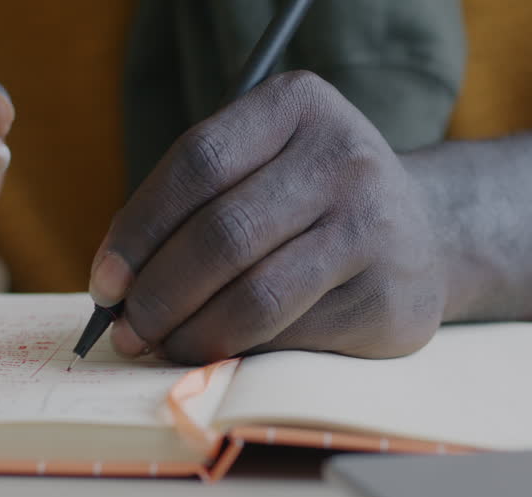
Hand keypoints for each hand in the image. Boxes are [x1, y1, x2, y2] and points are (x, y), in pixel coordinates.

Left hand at [89, 71, 446, 364]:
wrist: (425, 236)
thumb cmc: (313, 202)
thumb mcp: (265, 166)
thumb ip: (198, 203)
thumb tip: (117, 286)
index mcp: (300, 106)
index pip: (199, 163)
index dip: (139, 229)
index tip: (106, 282)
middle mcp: (345, 157)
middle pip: (223, 234)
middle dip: (159, 295)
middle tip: (128, 331)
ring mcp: (374, 228)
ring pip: (257, 296)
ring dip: (193, 334)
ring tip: (163, 348)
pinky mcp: (388, 298)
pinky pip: (292, 336)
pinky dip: (243, 352)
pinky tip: (220, 355)